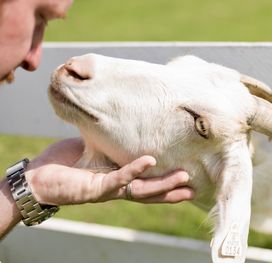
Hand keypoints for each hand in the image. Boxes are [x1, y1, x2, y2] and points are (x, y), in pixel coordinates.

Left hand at [25, 138, 194, 205]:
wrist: (38, 176)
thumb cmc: (67, 161)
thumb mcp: (95, 146)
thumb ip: (111, 139)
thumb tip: (123, 117)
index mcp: (119, 178)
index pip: (148, 183)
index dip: (167, 184)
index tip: (187, 180)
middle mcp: (117, 188)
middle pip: (150, 192)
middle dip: (172, 190)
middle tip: (194, 188)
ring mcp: (108, 190)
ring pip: (141, 190)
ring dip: (163, 185)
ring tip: (184, 177)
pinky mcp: (95, 189)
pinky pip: (119, 179)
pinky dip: (135, 170)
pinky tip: (150, 162)